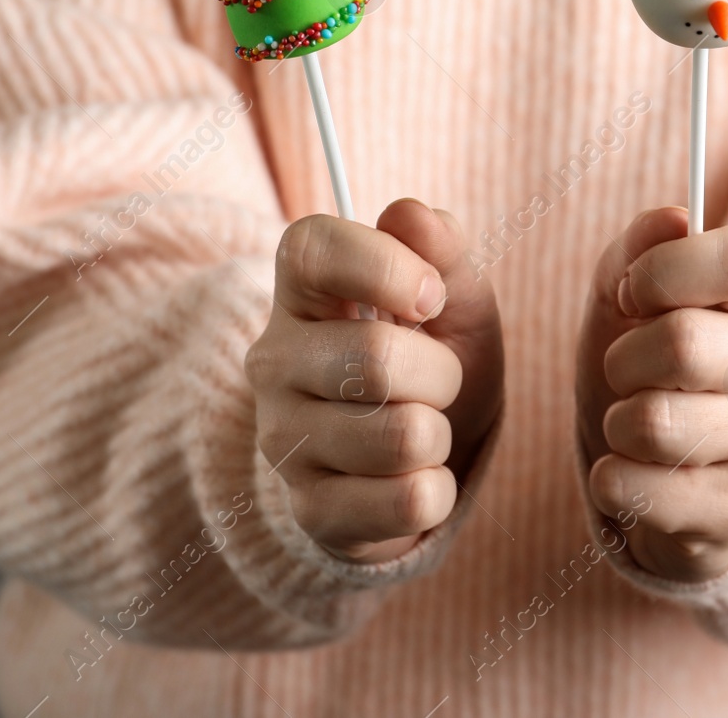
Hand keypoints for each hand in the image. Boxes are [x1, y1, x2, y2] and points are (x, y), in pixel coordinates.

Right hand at [247, 199, 503, 563]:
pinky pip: (409, 501)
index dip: (386, 266)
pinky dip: (437, 490)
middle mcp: (274, 360)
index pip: (314, 249)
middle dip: (441, 373)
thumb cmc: (431, 361)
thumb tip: (412, 216)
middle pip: (376, 358)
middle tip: (436, 380)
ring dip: (440, 435)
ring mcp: (284, 438)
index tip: (430, 296)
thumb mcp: (453, 300)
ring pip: (403, 437)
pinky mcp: (310, 510)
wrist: (423, 460)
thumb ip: (441, 249)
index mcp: (302, 290)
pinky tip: (414, 479)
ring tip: (422, 430)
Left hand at [576, 208, 727, 581]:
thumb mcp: (633, 296)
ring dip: (617, 421)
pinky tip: (636, 472)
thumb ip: (642, 245)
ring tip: (635, 423)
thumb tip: (671, 221)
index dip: (665, 271)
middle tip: (628, 370)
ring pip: (654, 422)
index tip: (635, 295)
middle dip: (623, 358)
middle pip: (683, 343)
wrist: (668, 473)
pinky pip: (635, 487)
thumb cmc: (651, 366)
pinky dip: (612, 477)